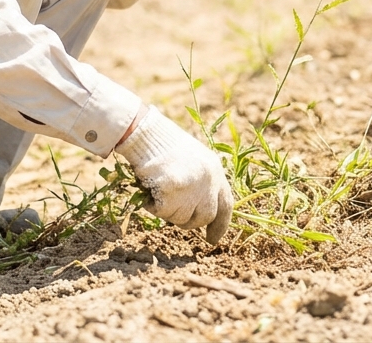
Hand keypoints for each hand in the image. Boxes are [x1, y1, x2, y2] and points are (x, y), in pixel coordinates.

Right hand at [115, 107, 232, 243]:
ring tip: (158, 188)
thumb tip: (202, 213)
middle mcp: (208, 181)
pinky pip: (162, 213)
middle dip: (188, 221)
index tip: (212, 239)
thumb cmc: (164, 144)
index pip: (226, 205)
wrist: (146, 133)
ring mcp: (191, 189)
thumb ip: (202, 182)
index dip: (220, 225)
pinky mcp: (173, 194)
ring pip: (181, 219)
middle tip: (172, 209)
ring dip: (168, 211)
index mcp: (215, 170)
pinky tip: (149, 188)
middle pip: (203, 217)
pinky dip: (152, 206)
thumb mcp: (193, 159)